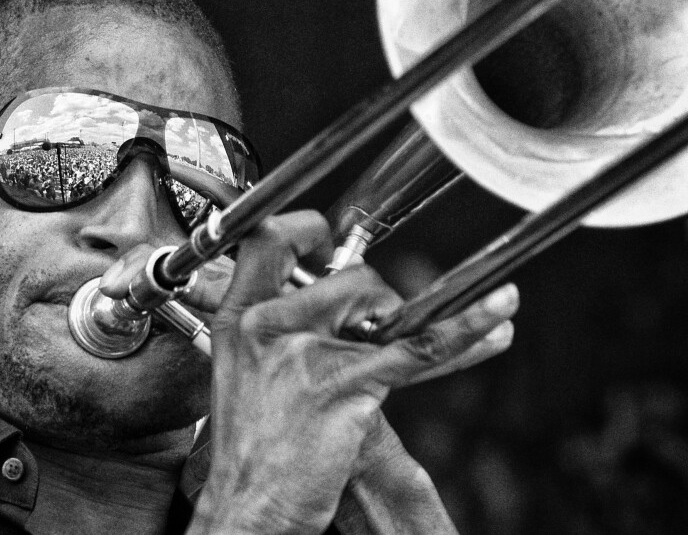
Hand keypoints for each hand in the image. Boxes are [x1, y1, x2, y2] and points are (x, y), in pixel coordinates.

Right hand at [187, 211, 516, 532]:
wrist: (246, 506)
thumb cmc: (252, 450)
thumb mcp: (245, 375)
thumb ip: (280, 332)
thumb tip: (335, 304)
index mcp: (238, 319)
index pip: (267, 240)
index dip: (305, 229)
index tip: (325, 233)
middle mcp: (265, 326)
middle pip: (344, 275)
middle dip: (375, 299)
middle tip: (375, 330)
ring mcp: (304, 352)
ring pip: (378, 301)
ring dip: (402, 321)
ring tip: (404, 349)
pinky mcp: (343, 384)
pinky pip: (417, 346)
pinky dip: (464, 328)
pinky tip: (497, 310)